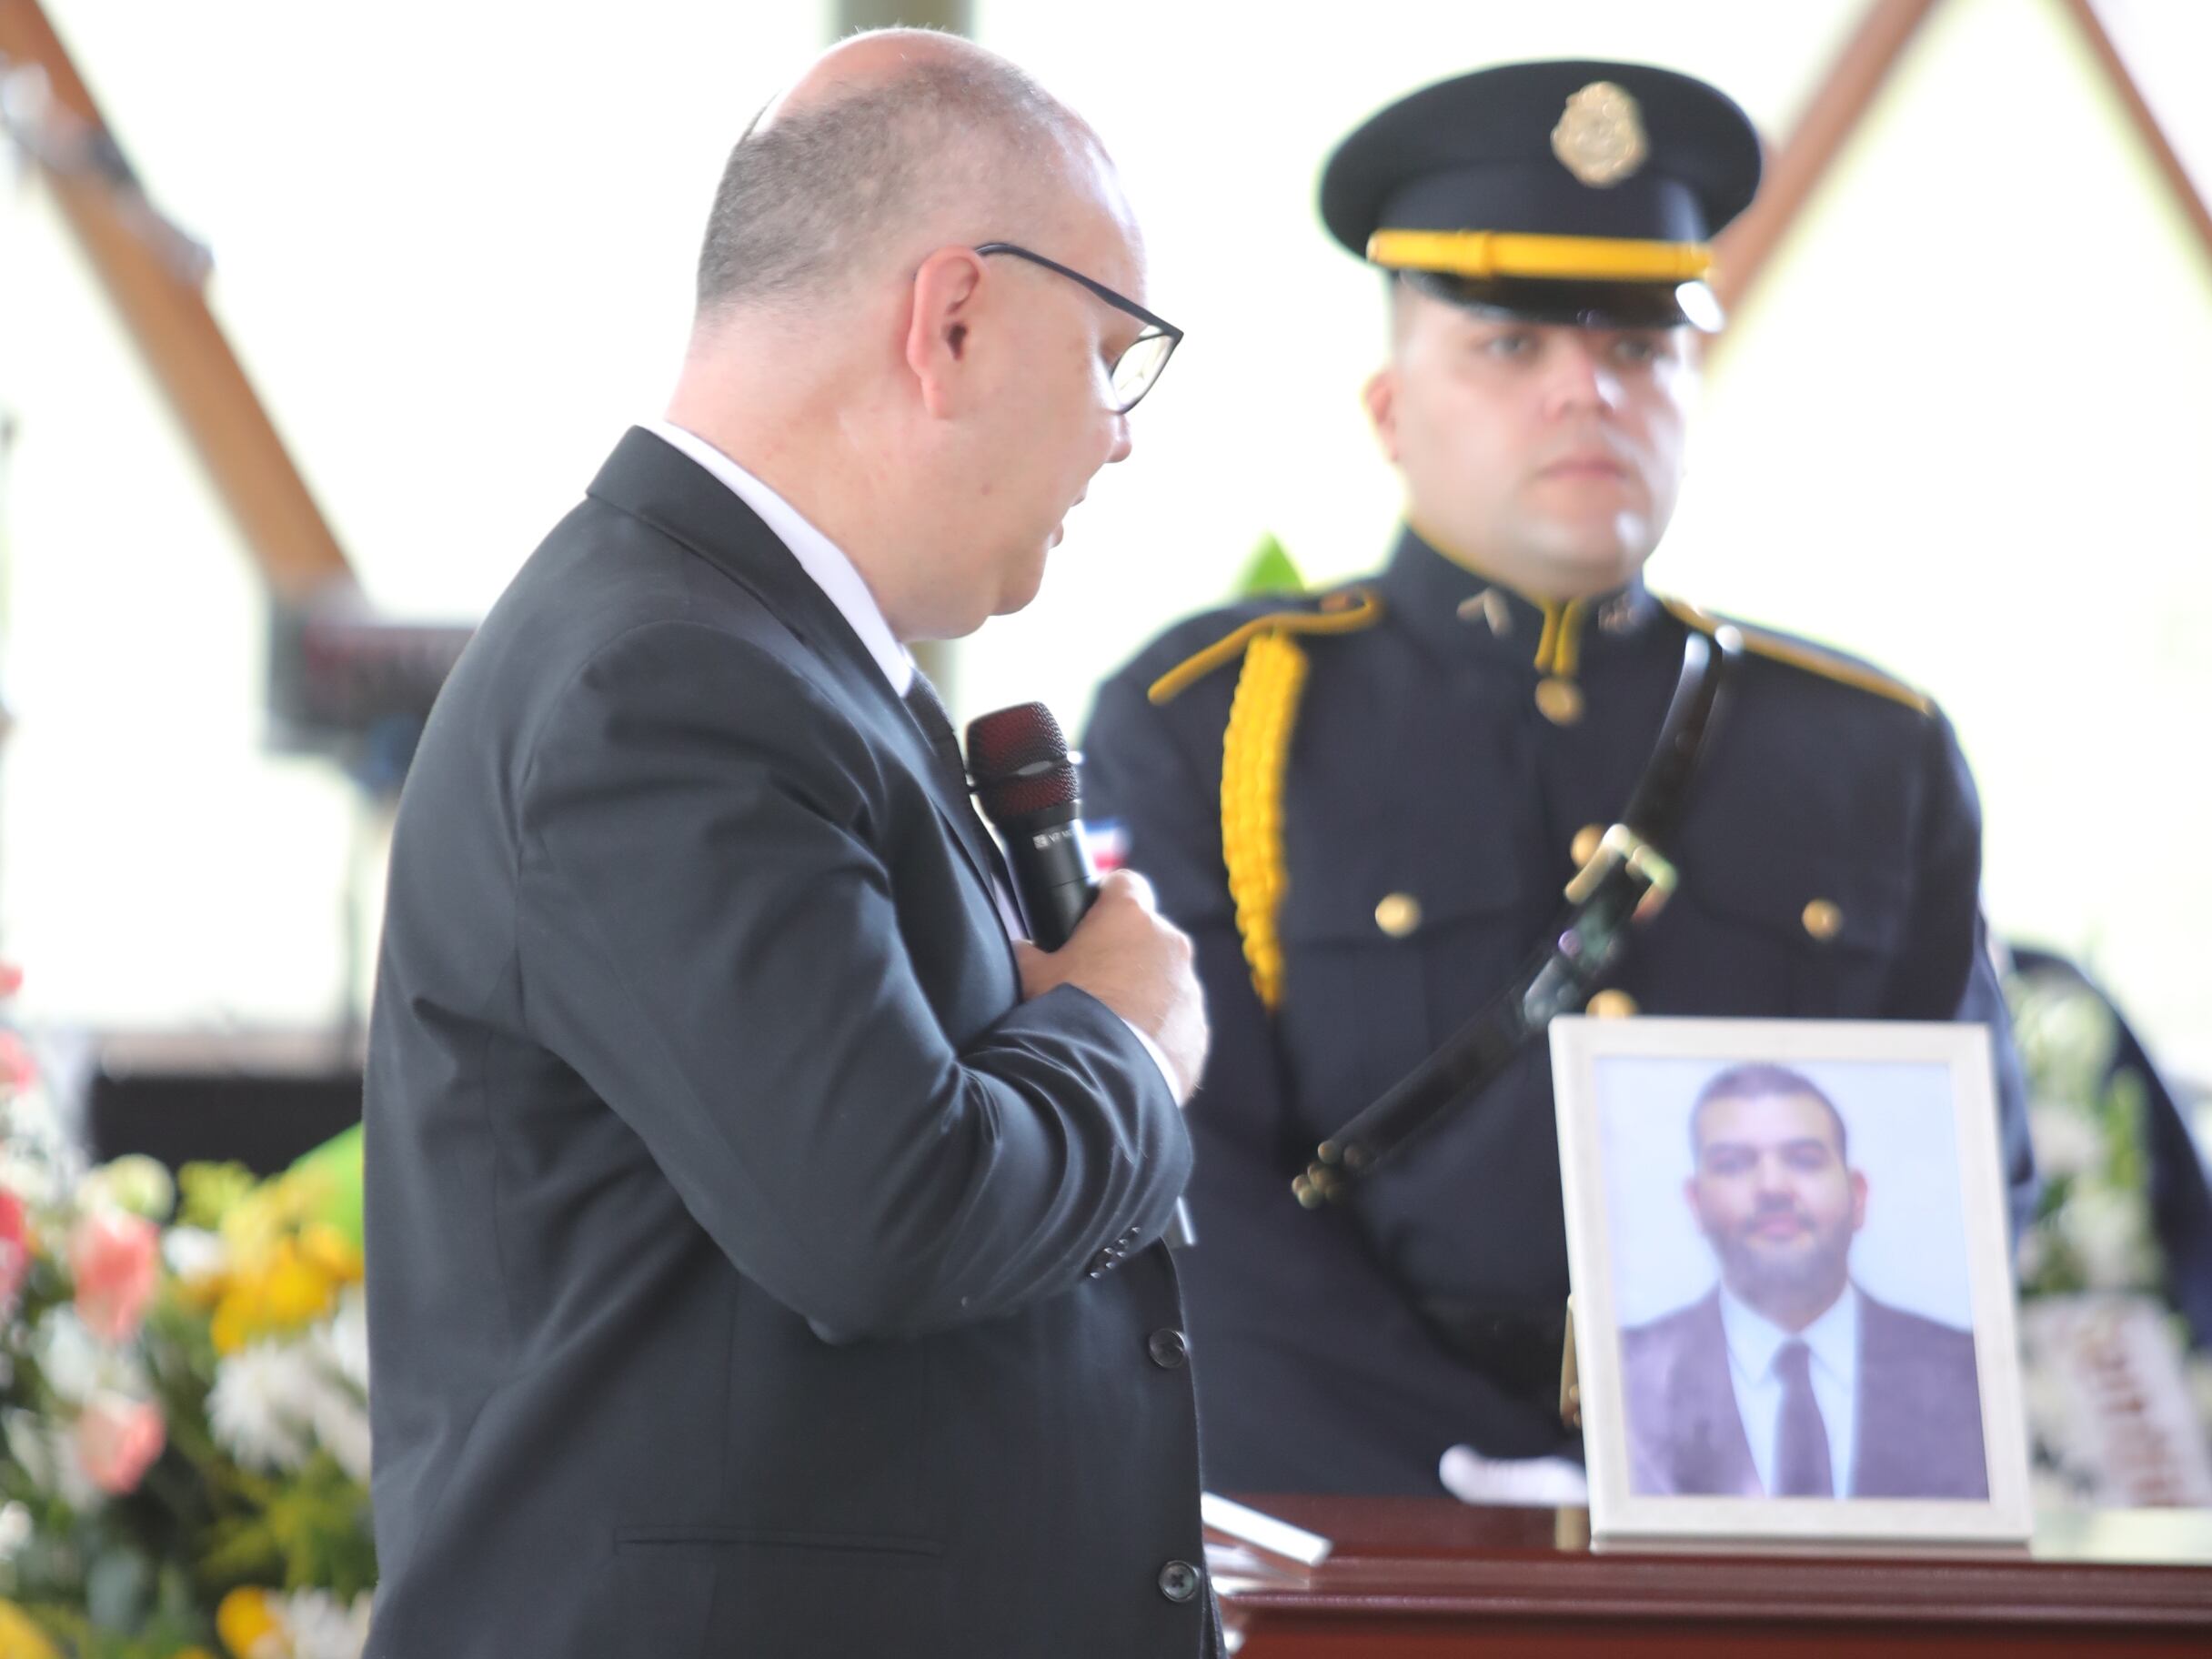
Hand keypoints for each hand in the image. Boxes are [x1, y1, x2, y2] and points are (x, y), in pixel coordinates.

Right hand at [1015, 870, 1207, 1102]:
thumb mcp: (1031, 974)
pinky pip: (1178, 1020)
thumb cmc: (1066, 1013)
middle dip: (1126, 952)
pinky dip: (1160, 1029)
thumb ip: (1029, 952)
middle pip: (1149, 935)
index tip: (1092, 919)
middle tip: (1095, 981)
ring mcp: (1189, 986)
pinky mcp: (1198, 1028)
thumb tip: (1023, 948)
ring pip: (1167, 979)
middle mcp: (1169, 942)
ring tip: (1113, 1024)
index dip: (1107, 898)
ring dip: (1146, 993)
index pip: (1125, 883)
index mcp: (1129, 916)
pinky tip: (1131, 1050)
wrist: (1100, 1076)